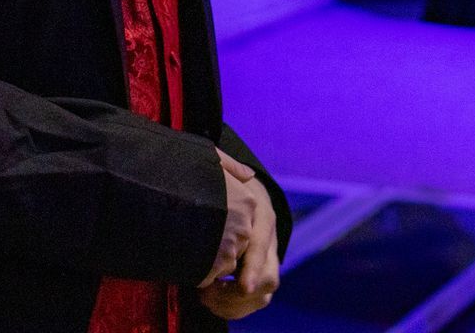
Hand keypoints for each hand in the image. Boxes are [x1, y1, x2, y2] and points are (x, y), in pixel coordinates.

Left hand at [197, 149, 278, 317]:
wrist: (252, 195)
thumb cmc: (229, 184)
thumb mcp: (226, 173)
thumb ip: (229, 168)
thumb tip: (245, 173)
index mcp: (262, 218)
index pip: (262, 247)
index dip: (254, 267)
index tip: (241, 285)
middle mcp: (270, 243)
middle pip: (269, 277)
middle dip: (240, 293)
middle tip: (206, 293)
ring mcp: (268, 261)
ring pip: (263, 294)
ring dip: (235, 303)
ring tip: (205, 297)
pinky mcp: (261, 275)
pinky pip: (256, 300)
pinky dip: (234, 307)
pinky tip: (210, 299)